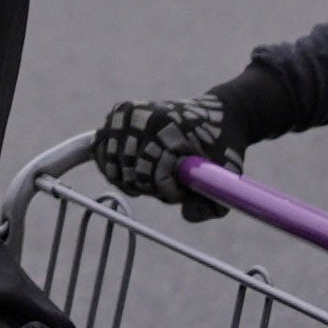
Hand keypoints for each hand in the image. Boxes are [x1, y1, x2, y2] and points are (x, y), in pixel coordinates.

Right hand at [89, 90, 252, 216]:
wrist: (220, 113)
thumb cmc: (224, 146)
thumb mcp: (227, 176)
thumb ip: (209, 204)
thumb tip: (185, 215)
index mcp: (165, 127)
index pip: (154, 176)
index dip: (170, 192)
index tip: (184, 189)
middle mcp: (139, 116)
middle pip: (130, 174)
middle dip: (150, 187)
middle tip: (171, 184)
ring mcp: (125, 114)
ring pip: (112, 165)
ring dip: (131, 179)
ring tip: (155, 176)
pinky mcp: (118, 114)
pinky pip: (101, 151)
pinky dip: (112, 167)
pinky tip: (133, 171)